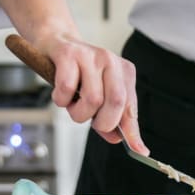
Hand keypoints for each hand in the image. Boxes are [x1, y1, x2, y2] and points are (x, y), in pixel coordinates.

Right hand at [42, 34, 149, 154]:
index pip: (131, 107)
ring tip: (72, 105)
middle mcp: (111, 61)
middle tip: (89, 120)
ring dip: (78, 112)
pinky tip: (61, 95)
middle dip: (102, 122)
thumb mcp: (99, 94)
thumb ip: (110, 117)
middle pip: (116, 102)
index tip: (138, 150)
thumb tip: (118, 139)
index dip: (132, 131)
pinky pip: (67, 88)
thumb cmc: (78, 73)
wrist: (56, 43)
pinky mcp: (69, 54)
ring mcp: (90, 56)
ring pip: (92, 99)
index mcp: (124, 72)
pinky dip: (61, 100)